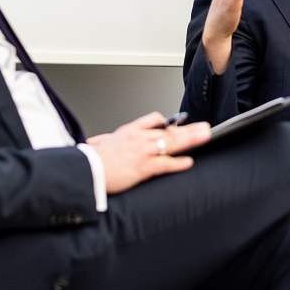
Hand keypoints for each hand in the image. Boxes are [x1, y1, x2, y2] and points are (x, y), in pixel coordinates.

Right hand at [87, 112, 208, 193]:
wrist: (85, 169)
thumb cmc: (91, 159)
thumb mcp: (101, 141)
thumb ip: (110, 140)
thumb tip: (105, 141)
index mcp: (130, 131)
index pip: (153, 119)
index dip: (168, 121)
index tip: (180, 122)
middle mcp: (139, 139)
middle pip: (169, 130)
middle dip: (189, 129)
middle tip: (205, 127)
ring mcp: (142, 153)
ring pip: (171, 143)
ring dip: (190, 140)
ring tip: (204, 136)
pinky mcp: (142, 167)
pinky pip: (164, 164)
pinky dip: (177, 163)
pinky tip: (188, 162)